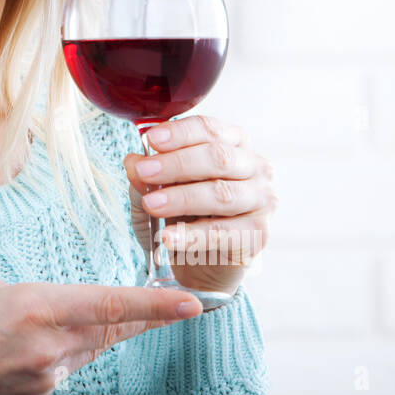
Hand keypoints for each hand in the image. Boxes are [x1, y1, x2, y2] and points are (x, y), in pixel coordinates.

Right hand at [0, 277, 203, 394]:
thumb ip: (33, 297)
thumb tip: (56, 307)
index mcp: (36, 307)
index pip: (112, 306)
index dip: (157, 306)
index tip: (191, 303)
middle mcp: (49, 346)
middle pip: (111, 331)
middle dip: (141, 319)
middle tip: (174, 307)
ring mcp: (44, 380)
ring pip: (82, 353)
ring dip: (74, 339)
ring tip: (22, 334)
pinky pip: (57, 374)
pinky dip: (46, 361)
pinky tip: (11, 358)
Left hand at [123, 115, 276, 297]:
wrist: (202, 264)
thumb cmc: (183, 216)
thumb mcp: (156, 192)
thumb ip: (146, 177)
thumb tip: (133, 161)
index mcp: (232, 143)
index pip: (209, 129)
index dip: (180, 133)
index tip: (151, 138)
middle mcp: (254, 166)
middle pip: (218, 158)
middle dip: (177, 164)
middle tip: (144, 172)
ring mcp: (262, 199)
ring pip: (221, 193)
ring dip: (182, 198)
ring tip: (152, 204)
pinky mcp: (259, 233)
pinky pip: (223, 233)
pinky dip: (192, 236)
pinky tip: (167, 237)